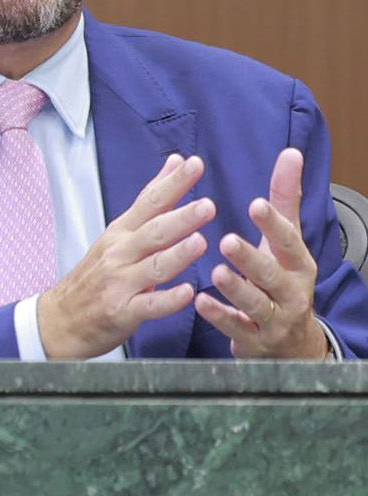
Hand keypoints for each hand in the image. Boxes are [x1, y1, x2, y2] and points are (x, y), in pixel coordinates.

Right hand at [36, 153, 213, 358]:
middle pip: (153, 232)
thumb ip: (151, 202)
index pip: (149, 202)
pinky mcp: (122, 312)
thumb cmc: (96, 275)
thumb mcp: (118, 234)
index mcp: (121, 233)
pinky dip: (167, 300)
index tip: (194, 164)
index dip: (171, 183)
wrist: (59, 320)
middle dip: (180, 218)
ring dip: (177, 255)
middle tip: (207, 206)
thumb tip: (175, 162)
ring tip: (200, 242)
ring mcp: (120, 284)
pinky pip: (148, 306)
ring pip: (153, 267)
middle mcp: (120, 254)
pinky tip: (187, 293)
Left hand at [200, 145, 328, 358]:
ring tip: (216, 272)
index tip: (256, 205)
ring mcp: (273, 318)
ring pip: (256, 303)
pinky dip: (219, 316)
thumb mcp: (286, 242)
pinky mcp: (254, 339)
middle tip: (228, 241)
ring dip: (236, 288)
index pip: (289, 241)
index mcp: (297, 264)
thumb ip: (285, 200)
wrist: (291, 341)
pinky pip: (236, 327)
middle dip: (253, 258)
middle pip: (273, 274)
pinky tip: (200, 302)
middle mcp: (290, 290)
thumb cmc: (283, 279)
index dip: (274, 224)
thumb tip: (291, 154)